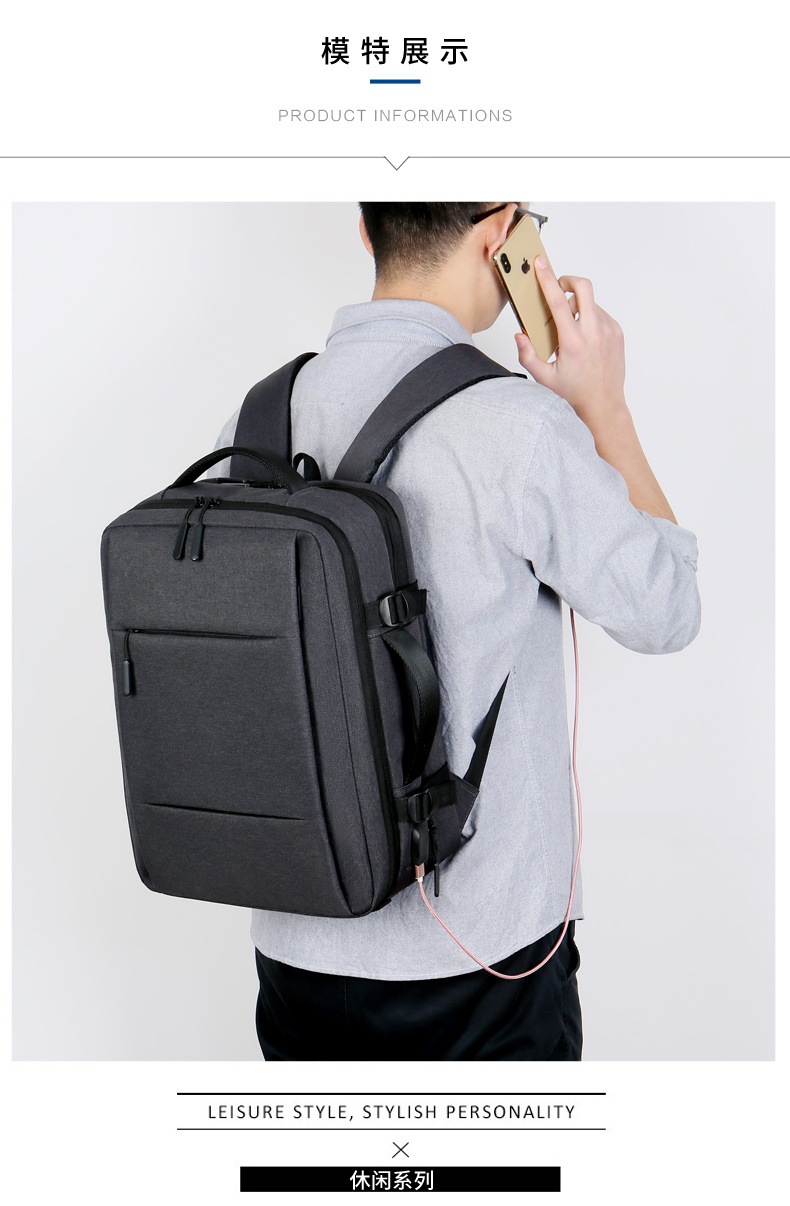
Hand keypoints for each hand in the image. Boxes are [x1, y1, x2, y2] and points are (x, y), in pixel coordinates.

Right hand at [514, 257, 627, 425]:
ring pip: (590, 302)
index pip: (558, 302)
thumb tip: (520, 335)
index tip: (541, 264)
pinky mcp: (617, 332)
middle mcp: (594, 333)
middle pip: (583, 287)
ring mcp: (609, 330)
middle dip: (568, 280)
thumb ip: (528, 355)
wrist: (604, 405)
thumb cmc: (574, 393)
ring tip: (568, 328)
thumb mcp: (544, 378)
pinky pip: (600, 314)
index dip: (547, 279)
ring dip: (577, 306)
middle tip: (558, 288)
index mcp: (574, 342)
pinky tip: (582, 337)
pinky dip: (588, 318)